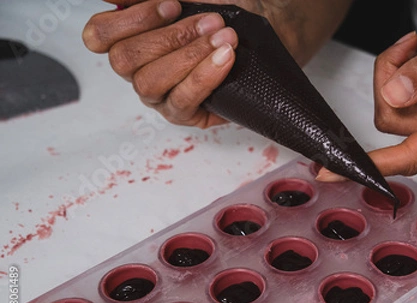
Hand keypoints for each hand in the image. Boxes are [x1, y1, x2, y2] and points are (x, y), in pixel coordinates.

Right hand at [83, 0, 237, 127]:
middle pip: (124, 59)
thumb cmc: (217, 21)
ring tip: (225, 39)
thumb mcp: (187, 0)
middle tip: (211, 22)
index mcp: (129, 40)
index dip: (131, 19)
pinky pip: (182, 100)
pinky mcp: (181, 115)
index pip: (98, 36)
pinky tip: (225, 58)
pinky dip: (205, 75)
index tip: (172, 4)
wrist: (256, 45)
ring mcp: (157, 96)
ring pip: (149, 82)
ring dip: (189, 56)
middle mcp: (136, 71)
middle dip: (169, 37)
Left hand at [317, 0, 416, 179]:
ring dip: (394, 70)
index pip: (414, 153)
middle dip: (389, 78)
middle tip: (412, 44)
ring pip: (389, 105)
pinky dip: (399, 68)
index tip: (334, 172)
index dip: (375, 165)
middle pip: (392, 121)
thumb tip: (394, 95)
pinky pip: (396, 94)